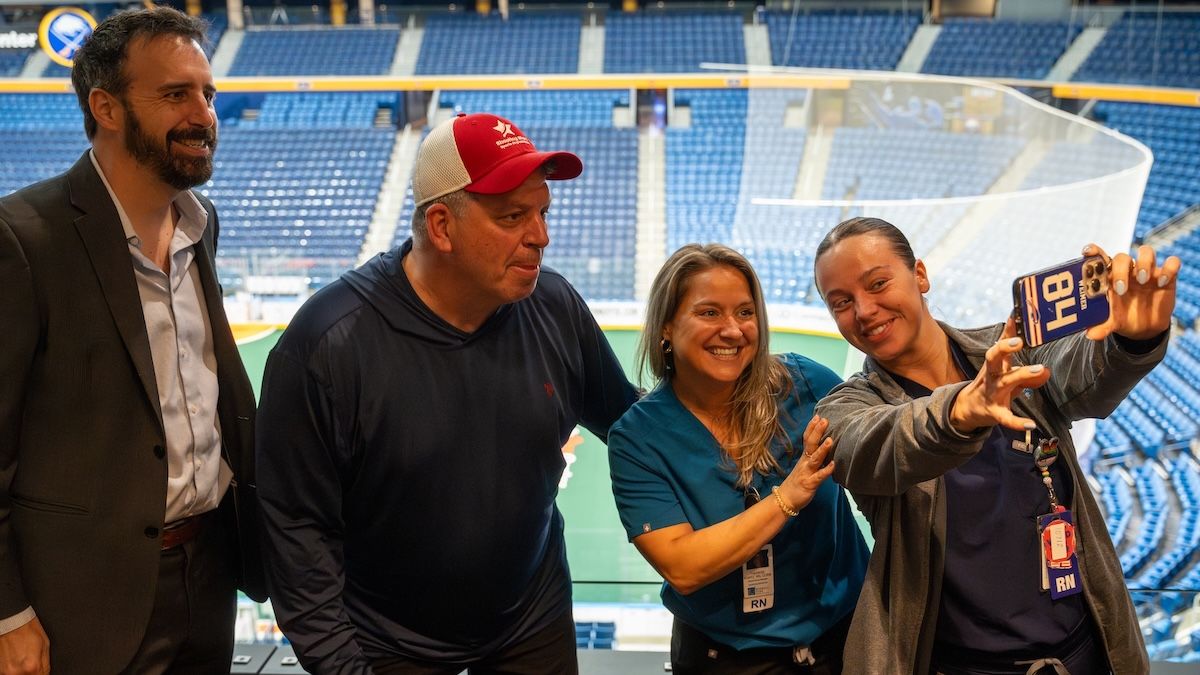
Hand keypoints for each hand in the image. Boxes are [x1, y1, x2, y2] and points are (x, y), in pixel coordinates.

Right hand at [0, 617, 48, 674]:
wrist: (11, 622)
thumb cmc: (27, 630)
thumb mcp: (45, 646)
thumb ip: (45, 665)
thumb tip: (45, 674)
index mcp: (32, 666)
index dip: (40, 674)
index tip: (38, 671)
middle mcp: (17, 672)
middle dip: (31, 673)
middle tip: (29, 663)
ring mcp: (5, 672)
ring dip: (21, 672)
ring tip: (20, 659)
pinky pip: (8, 673)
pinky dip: (12, 670)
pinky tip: (14, 659)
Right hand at [777, 414, 834, 511]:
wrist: (785, 500)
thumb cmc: (797, 483)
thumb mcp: (804, 467)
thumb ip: (813, 458)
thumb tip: (823, 447)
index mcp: (804, 458)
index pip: (807, 439)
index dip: (812, 428)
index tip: (818, 416)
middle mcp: (805, 463)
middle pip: (810, 444)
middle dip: (817, 432)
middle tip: (824, 419)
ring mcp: (807, 473)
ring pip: (815, 459)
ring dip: (822, 449)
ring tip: (830, 439)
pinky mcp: (810, 484)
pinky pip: (819, 477)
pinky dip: (826, 470)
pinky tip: (833, 465)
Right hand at [950, 317, 1052, 432]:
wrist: (968, 410)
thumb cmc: (992, 388)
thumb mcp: (1007, 376)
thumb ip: (1028, 373)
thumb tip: (1047, 371)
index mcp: (995, 364)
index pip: (1000, 343)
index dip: (1008, 330)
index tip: (1016, 314)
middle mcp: (992, 375)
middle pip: (994, 357)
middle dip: (1005, 348)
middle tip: (1021, 341)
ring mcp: (992, 393)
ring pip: (1006, 381)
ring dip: (1023, 374)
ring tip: (1041, 370)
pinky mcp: (995, 412)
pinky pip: (1005, 417)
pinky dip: (1016, 422)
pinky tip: (1030, 424)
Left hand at [1083, 243, 1180, 340]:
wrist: (1143, 327)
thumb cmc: (1122, 317)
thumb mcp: (1111, 323)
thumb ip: (1101, 327)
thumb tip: (1090, 335)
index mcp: (1109, 278)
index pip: (1100, 258)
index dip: (1093, 251)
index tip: (1087, 252)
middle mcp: (1127, 271)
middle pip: (1122, 257)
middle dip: (1120, 269)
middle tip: (1121, 288)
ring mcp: (1147, 272)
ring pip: (1146, 252)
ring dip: (1144, 263)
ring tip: (1143, 280)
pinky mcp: (1166, 277)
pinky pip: (1172, 263)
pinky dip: (1168, 269)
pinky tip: (1162, 282)